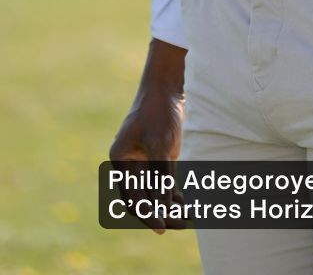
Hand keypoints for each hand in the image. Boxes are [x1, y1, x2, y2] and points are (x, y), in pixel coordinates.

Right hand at [108, 42, 187, 232]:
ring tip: (188, 219)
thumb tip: (163, 202)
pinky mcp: (160, 157)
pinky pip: (166, 180)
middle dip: (161, 212)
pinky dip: (176, 191)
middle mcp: (130, 164)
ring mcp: (144, 161)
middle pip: (144, 196)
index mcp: (121, 160)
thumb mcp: (161, 143)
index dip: (147, 213)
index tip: (162, 227)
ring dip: (170, 205)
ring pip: (156, 191)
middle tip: (179, 226)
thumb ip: (161, 172)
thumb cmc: (160, 111)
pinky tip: (191, 202)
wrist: (168, 87)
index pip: (132, 196)